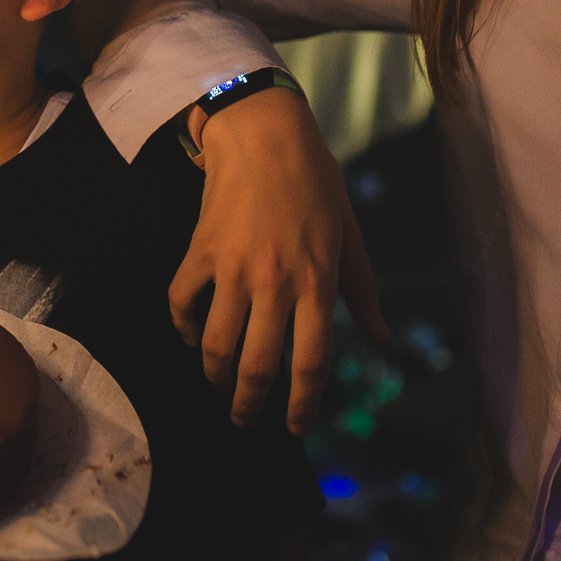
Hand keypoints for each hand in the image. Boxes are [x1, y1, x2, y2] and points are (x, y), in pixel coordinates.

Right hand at [168, 89, 386, 431]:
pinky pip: (182, 302)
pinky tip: (190, 338)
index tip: (294, 427)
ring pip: (216, 344)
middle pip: (257, 365)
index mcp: (318, 283)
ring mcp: (233, 268)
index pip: (310, 363)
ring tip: (218, 388)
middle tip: (246, 420)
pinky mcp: (200, 251)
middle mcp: (276, 283)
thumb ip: (362, 291)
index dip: (301, 405)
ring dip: (214, 376)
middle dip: (250, 405)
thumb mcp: (349, 236)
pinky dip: (183, 328)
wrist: (264, 133)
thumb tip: (379, 337)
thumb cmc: (315, 182)